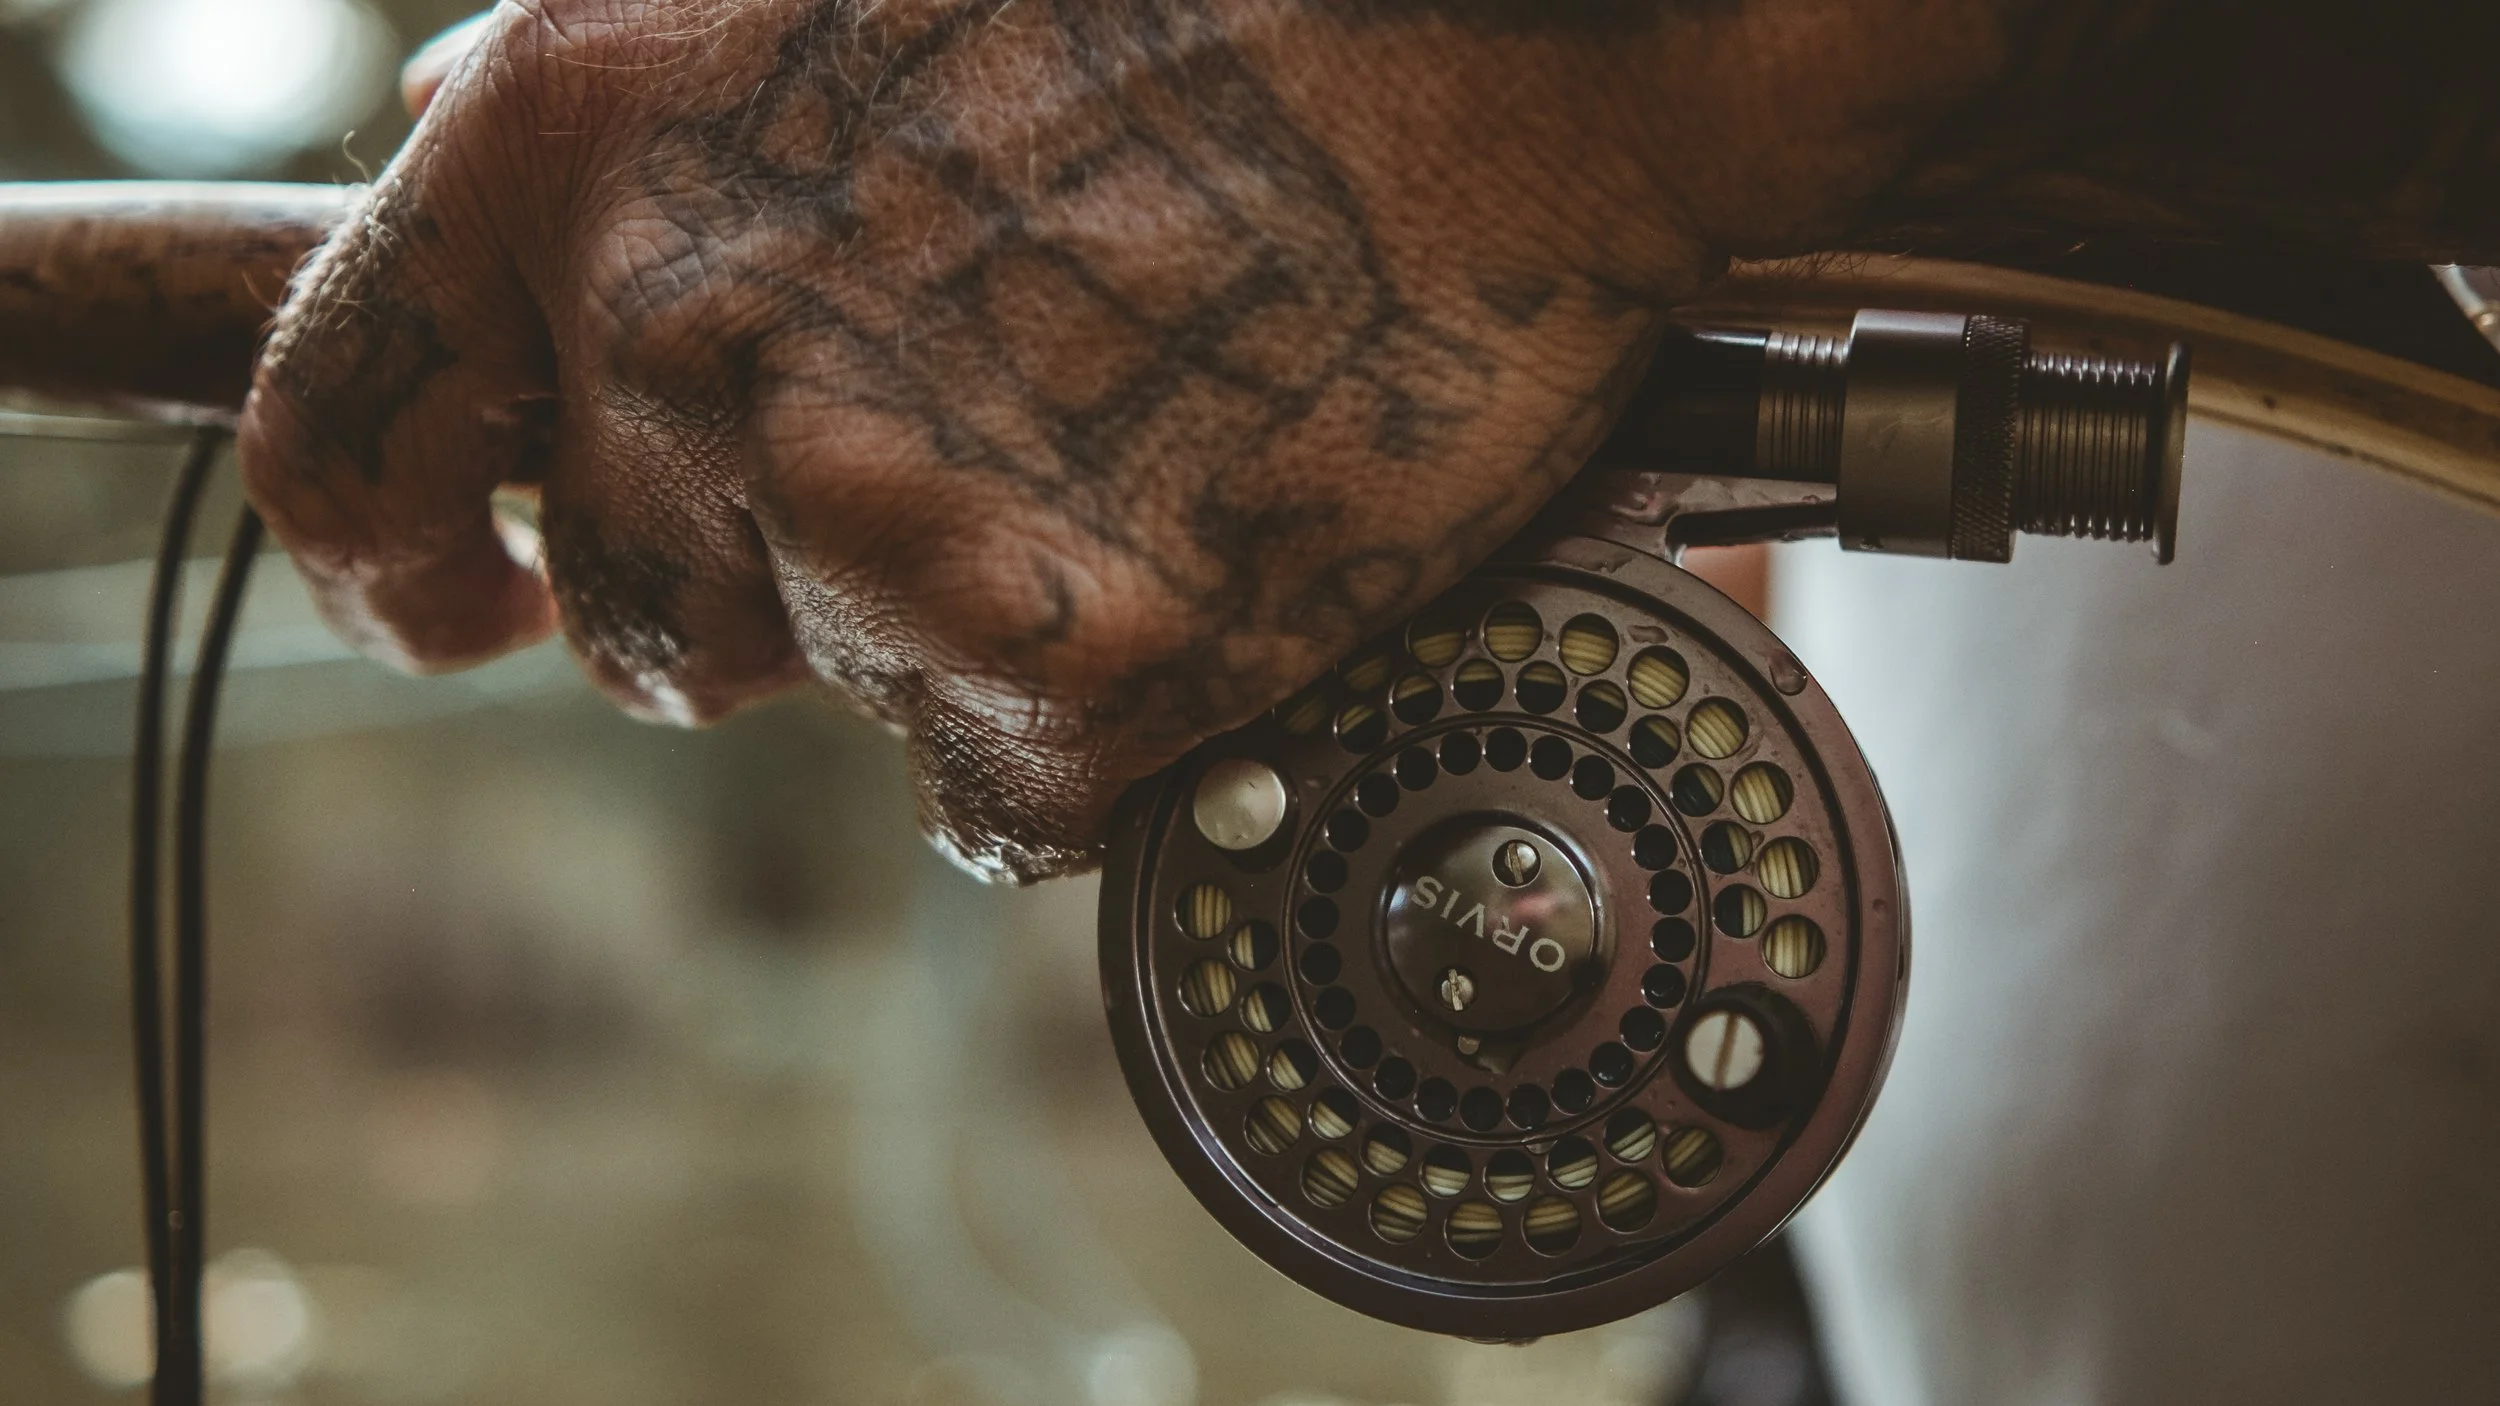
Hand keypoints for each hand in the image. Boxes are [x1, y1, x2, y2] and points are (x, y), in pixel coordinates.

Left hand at [238, 0, 1974, 879]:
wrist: (1511, 67)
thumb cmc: (1183, 6)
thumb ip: (593, 95)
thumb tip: (418, 146)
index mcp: (576, 158)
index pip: (343, 442)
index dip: (384, 561)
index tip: (457, 611)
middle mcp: (686, 352)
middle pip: (634, 610)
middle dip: (752, 582)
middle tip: (936, 473)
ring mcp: (878, 533)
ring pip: (830, 694)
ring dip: (931, 630)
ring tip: (1103, 464)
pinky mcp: (1070, 678)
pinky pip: (1003, 791)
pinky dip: (1080, 718)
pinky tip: (1186, 561)